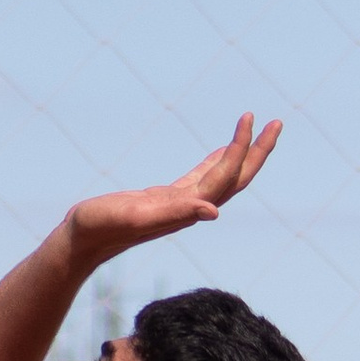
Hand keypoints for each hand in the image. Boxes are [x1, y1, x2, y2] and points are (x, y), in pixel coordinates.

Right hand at [63, 112, 280, 267]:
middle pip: (236, 178)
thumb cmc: (102, 227)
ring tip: (255, 130)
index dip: (241, 148)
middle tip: (277, 122)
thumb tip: (215, 212)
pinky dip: (215, 161)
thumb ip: (175, 213)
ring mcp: (179, 204)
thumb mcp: (137, 217)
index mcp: (187, 209)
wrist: (82, 243)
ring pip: (222, 177)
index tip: (249, 118)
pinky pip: (200, 178)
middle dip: (258, 152)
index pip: (227, 176)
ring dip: (241, 154)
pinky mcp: (164, 200)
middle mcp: (191, 208)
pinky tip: (219, 152)